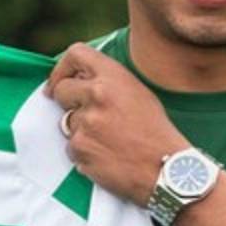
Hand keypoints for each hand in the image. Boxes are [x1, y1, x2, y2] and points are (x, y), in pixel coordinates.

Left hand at [46, 43, 188, 205]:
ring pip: (66, 122)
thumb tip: (79, 81)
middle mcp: (96, 95)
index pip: (75, 54)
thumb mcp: (138, 93)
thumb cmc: (156, 133)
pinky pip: (71, 148)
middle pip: (61, 90)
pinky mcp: (79, 149)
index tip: (59, 82)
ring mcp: (85, 123)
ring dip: (81, 132)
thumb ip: (107, 82)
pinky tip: (106, 156)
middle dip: (67, 102)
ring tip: (108, 141)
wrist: (166, 171)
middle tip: (85, 115)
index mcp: (113, 77)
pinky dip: (84, 153)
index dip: (63, 68)